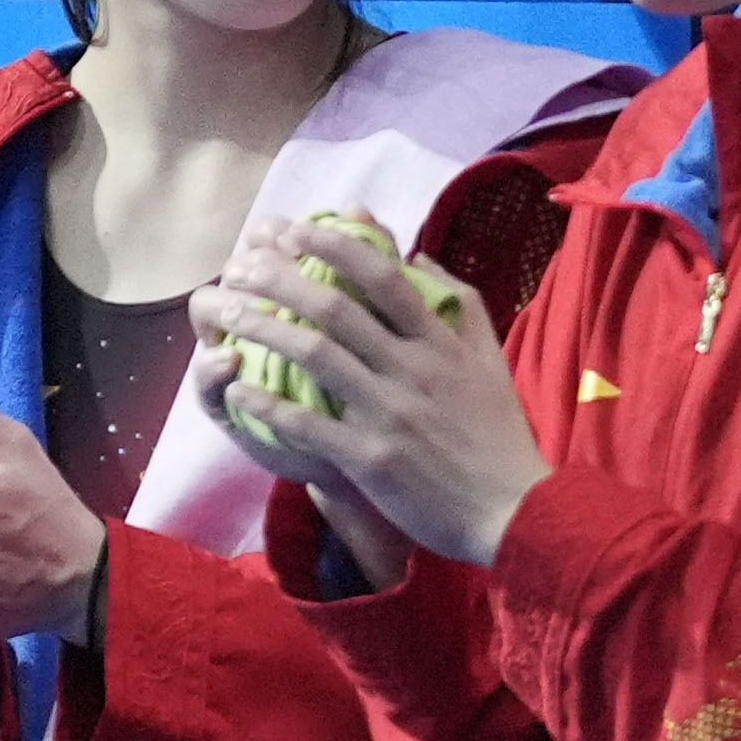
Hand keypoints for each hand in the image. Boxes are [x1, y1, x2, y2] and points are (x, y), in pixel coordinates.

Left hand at [189, 217, 545, 570]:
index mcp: (439, 343)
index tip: (297, 229)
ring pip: (314, 356)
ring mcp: (389, 414)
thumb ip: (459, 303)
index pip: (382, 278)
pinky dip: (269, 405)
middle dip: (280, 280)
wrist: (513, 511)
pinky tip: (237, 391)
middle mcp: (411, 371)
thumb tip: (418, 256)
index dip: (336, 246)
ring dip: (264, 329)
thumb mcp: (490, 359)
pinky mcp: (370, 459)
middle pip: (335, 310)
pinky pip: (309, 424)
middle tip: (242, 267)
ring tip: (227, 313)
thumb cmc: (499, 434)